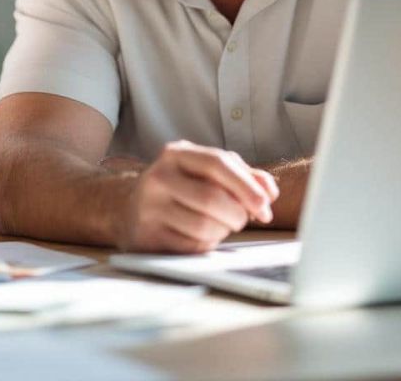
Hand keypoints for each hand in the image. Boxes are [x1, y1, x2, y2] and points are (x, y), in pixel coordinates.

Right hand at [119, 140, 278, 253]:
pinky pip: (191, 246)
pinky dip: (205, 245)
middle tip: (241, 220)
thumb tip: (269, 191)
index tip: (265, 205)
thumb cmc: (180, 191)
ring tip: (217, 226)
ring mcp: (148, 207)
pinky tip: (197, 237)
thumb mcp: (207, 174)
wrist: (131, 212)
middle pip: (212, 197)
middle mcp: (157, 176)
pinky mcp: (147, 235)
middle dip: (237, 214)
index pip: (217, 162)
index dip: (246, 185)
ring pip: (204, 226)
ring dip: (222, 231)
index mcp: (176, 154)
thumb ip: (243, 177)